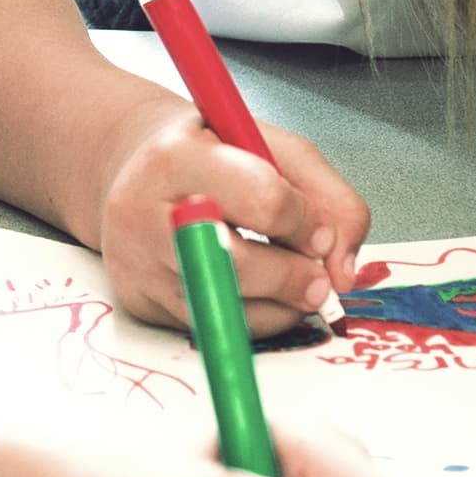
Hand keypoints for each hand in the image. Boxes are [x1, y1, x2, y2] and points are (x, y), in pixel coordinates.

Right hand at [89, 97, 362, 334]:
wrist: (132, 168)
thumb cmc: (212, 154)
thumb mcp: (273, 148)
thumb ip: (328, 198)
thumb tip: (343, 272)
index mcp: (176, 156)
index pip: (262, 200)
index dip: (306, 223)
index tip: (319, 231)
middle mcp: (141, 210)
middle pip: (238, 264)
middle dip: (296, 278)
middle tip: (320, 280)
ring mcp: (135, 262)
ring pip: (225, 308)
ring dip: (279, 307)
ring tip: (294, 286)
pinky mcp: (139, 301)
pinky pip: (210, 328)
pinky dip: (251, 320)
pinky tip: (261, 297)